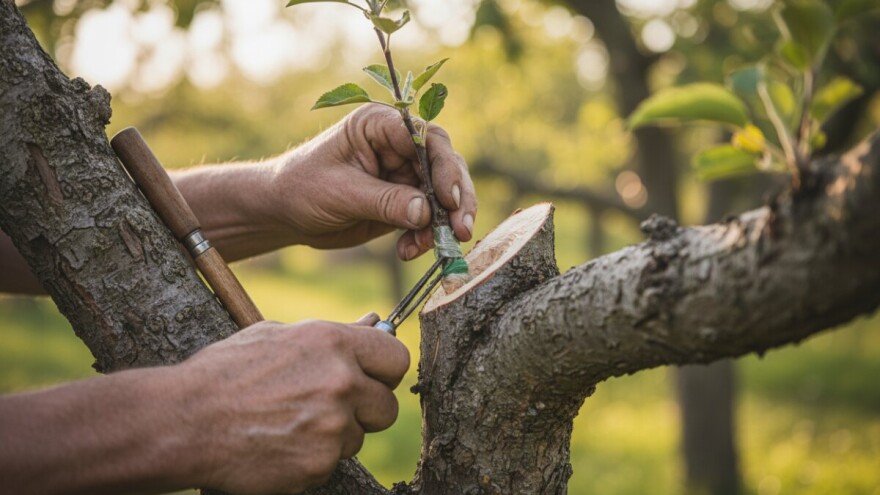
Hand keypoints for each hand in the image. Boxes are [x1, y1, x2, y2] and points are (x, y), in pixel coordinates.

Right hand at [176, 318, 408, 493]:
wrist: (185, 421)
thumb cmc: (225, 373)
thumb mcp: (277, 336)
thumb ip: (332, 335)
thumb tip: (372, 324)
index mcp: (333, 343)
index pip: (397, 358)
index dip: (386, 371)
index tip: (375, 378)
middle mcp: (341, 382)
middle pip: (388, 407)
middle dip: (366, 410)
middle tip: (332, 408)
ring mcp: (333, 426)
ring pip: (358, 438)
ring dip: (335, 436)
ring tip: (290, 424)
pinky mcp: (319, 463)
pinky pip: (332, 464)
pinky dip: (312, 459)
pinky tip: (280, 444)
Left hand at [273, 104, 477, 259]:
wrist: (285, 214)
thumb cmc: (302, 188)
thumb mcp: (342, 193)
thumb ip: (386, 201)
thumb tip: (426, 213)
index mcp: (380, 125)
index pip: (427, 138)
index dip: (444, 167)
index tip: (449, 199)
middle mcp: (398, 145)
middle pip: (445, 165)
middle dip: (456, 199)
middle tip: (461, 229)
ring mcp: (403, 174)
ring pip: (442, 195)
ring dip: (443, 223)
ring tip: (437, 247)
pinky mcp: (403, 201)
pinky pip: (427, 218)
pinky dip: (425, 236)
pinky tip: (409, 251)